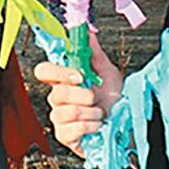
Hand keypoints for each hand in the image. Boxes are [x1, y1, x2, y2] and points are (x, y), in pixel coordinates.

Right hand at [34, 31, 122, 157]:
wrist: (124, 123)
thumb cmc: (113, 98)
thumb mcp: (108, 73)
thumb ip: (95, 54)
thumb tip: (88, 33)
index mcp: (64, 80)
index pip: (43, 71)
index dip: (58, 73)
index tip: (79, 76)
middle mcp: (57, 98)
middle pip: (56, 94)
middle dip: (84, 96)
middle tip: (96, 98)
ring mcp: (59, 118)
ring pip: (65, 112)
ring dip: (90, 113)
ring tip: (100, 113)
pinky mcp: (64, 136)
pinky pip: (71, 130)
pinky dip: (90, 127)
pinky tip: (97, 126)